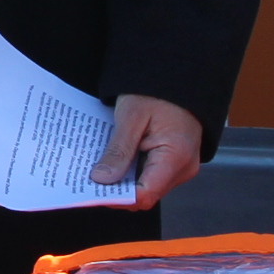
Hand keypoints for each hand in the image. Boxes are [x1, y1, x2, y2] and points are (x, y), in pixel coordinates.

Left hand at [91, 94, 203, 208]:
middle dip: (117, 190)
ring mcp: (181, 167)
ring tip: (100, 169)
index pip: (145, 195)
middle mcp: (183, 168)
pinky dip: (132, 172)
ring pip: (147, 186)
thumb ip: (118, 151)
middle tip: (90, 179)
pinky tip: (114, 162)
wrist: (178, 75)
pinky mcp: (175, 162)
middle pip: (146, 194)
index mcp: (176, 157)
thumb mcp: (131, 117)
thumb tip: (102, 180)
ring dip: (123, 181)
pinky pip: (151, 175)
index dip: (118, 198)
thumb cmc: (157, 92)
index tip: (93, 191)